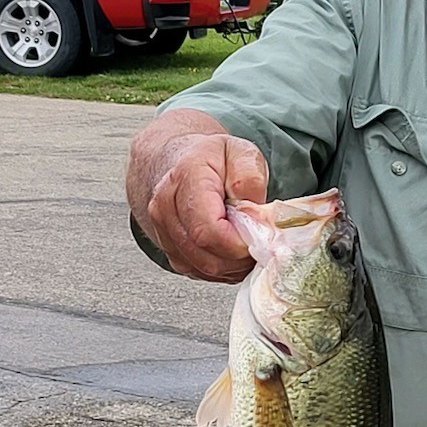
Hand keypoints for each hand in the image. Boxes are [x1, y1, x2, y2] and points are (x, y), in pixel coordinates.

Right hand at [136, 127, 267, 281]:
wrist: (179, 163)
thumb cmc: (212, 159)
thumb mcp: (241, 153)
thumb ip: (250, 180)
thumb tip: (255, 215)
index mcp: (184, 179)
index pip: (209, 231)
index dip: (241, 242)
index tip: (262, 233)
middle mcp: (165, 209)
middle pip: (208, 256)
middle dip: (242, 255)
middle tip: (261, 238)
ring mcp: (164, 234)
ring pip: (206, 269)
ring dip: (236, 264)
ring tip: (249, 240)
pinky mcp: (172, 253)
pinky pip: (203, 273)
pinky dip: (226, 268)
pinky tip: (235, 248)